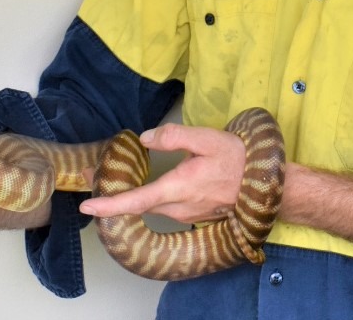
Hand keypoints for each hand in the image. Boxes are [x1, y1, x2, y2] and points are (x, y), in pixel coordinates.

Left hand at [79, 122, 245, 224]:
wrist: (265, 185)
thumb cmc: (237, 160)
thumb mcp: (207, 138)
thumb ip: (174, 136)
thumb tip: (146, 138)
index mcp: (178, 188)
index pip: (137, 201)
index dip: (110, 205)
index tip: (87, 207)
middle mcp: (178, 208)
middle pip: (138, 205)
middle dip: (111, 195)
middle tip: (87, 179)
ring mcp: (186, 214)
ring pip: (151, 206)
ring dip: (130, 197)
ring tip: (111, 179)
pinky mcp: (193, 214)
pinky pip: (164, 207)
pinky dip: (148, 198)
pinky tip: (144, 186)